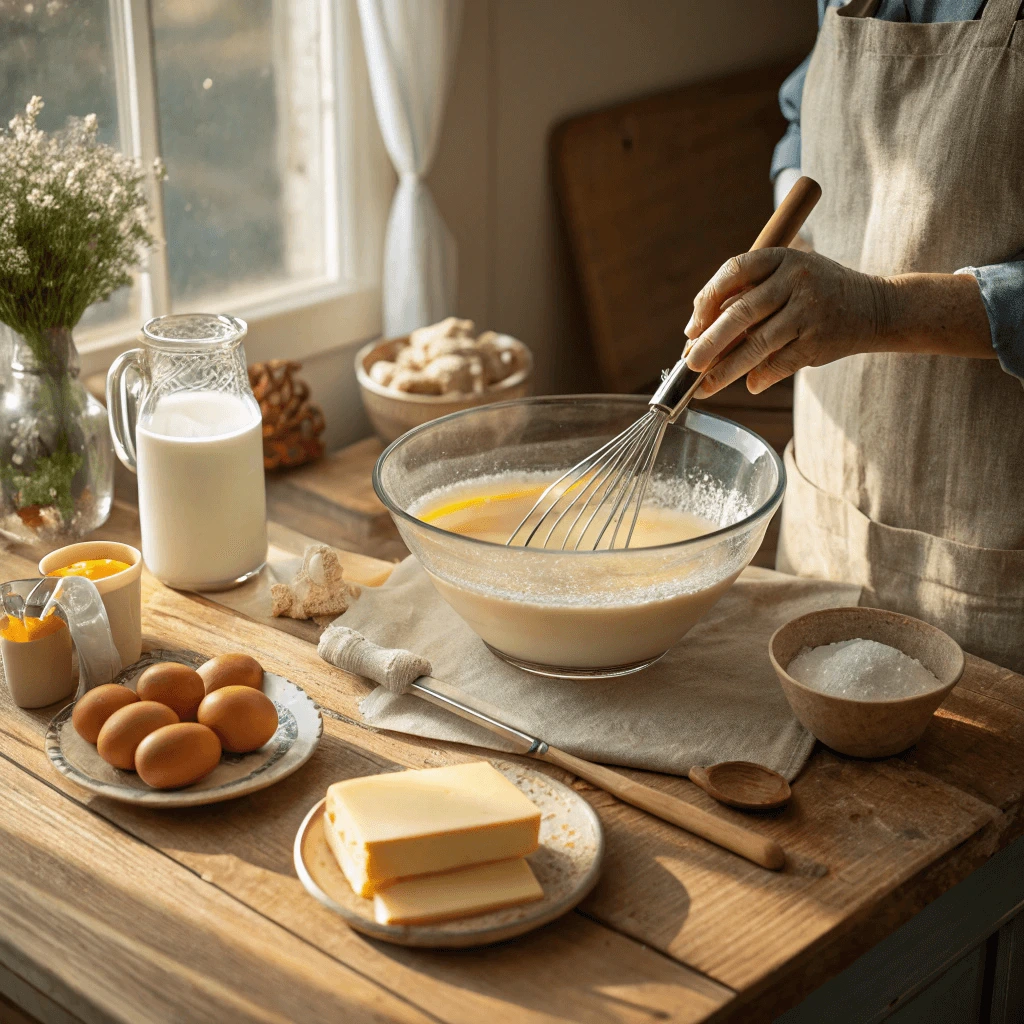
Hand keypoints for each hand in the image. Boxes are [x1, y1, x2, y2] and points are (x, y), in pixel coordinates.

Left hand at [683, 248, 889, 395]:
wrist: (875, 307)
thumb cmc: (816, 294)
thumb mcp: (786, 278)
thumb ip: (748, 298)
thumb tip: (698, 336)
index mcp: (781, 258)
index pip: (733, 272)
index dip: (706, 300)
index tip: (691, 329)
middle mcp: (795, 280)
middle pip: (740, 313)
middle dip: (709, 343)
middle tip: (689, 365)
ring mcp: (809, 310)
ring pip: (756, 344)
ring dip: (726, 369)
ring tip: (705, 387)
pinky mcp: (819, 339)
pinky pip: (780, 363)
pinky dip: (761, 377)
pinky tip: (749, 385)